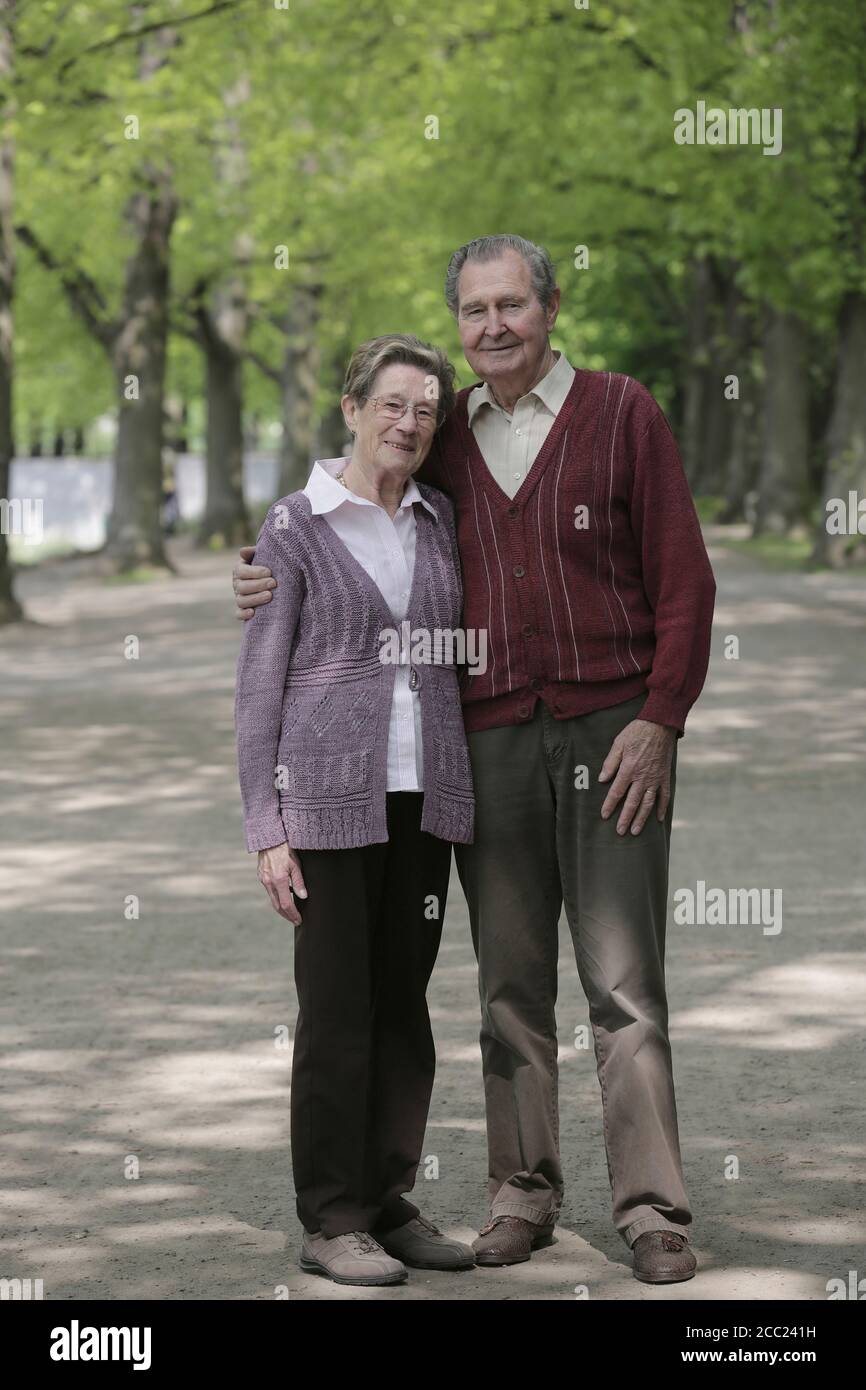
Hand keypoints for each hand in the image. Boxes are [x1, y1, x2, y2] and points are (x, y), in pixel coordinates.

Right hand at [234, 544, 275, 619]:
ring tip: (270, 596)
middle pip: (242, 587)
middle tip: (273, 583)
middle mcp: (237, 584)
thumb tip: (243, 551)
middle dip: (258, 585)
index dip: (255, 572)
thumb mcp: (263, 557)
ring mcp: (239, 598)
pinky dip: (243, 614)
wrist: (274, 582)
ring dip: (255, 599)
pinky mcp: (243, 610)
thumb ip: (254, 553)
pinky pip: (238, 614)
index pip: (241, 571)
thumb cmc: (269, 566)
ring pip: (241, 601)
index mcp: (240, 570)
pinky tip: (253, 612)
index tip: (269, 572)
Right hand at [257, 842, 307, 924]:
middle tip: (295, 921)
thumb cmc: (285, 849)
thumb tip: (303, 897)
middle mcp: (269, 882)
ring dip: (281, 908)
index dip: (293, 914)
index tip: (299, 920)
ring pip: (272, 900)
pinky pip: (270, 891)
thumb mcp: (296, 864)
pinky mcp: (261, 876)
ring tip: (291, 912)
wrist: (270, 838)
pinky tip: (285, 896)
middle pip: (277, 906)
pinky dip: (277, 897)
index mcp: (279, 880)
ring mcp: (263, 880)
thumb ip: (299, 882)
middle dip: (287, 915)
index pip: (286, 904)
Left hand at [598, 719, 675, 834]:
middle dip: (625, 818)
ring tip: (635, 831)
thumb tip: (602, 779)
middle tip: (620, 832)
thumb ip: (610, 763)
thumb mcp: (618, 743)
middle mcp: (642, 777)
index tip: (604, 816)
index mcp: (628, 769)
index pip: (617, 792)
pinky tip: (658, 819)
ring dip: (641, 818)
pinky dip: (662, 808)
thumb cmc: (636, 732)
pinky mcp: (665, 776)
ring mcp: (655, 778)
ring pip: (647, 803)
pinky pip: (664, 796)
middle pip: (632, 802)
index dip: (609, 805)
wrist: (660, 724)